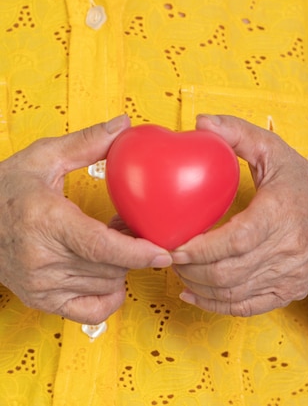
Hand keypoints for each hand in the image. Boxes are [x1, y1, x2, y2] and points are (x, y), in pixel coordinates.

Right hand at [0, 116, 172, 324]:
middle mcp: (41, 258)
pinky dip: (109, 293)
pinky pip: (94, 310)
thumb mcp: (41, 158)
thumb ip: (85, 143)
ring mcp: (41, 285)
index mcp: (45, 221)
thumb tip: (123, 125)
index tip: (163, 251)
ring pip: (107, 284)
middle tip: (128, 225)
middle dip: (132, 248)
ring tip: (109, 240)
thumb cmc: (4, 191)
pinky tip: (104, 272)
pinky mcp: (42, 301)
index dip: (138, 252)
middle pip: (112, 266)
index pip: (101, 246)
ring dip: (121, 265)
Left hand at [171, 115, 307, 316]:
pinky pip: (245, 308)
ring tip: (178, 270)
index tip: (174, 246)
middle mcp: (290, 249)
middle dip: (190, 270)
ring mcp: (290, 275)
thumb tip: (200, 123)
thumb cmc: (303, 185)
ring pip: (233, 293)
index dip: (202, 249)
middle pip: (230, 272)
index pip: (238, 239)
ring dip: (198, 286)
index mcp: (283, 213)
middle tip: (167, 257)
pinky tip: (192, 294)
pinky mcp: (288, 292)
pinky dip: (214, 305)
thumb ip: (238, 133)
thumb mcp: (275, 151)